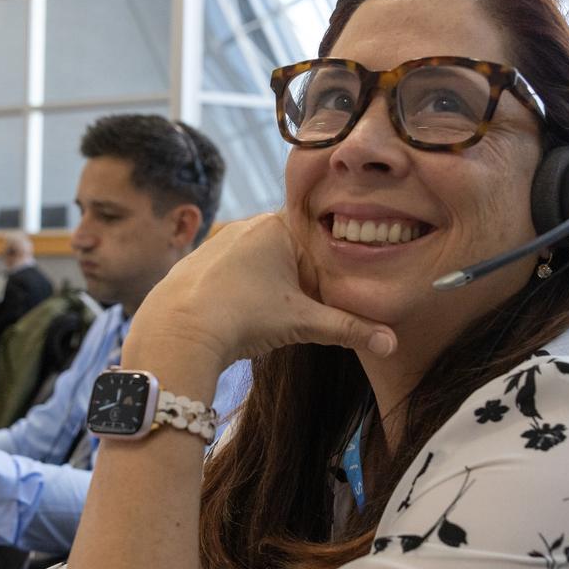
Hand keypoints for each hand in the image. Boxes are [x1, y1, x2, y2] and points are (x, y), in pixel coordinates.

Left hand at [132, 213, 394, 366]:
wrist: (176, 332)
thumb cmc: (242, 318)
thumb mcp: (302, 323)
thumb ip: (348, 329)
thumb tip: (392, 344)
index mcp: (276, 226)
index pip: (317, 237)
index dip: (327, 266)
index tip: (328, 293)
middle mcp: (245, 224)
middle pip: (288, 249)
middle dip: (299, 278)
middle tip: (301, 309)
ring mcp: (215, 241)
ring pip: (258, 261)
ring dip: (269, 285)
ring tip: (268, 315)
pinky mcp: (194, 263)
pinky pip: (229, 272)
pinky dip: (240, 290)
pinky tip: (239, 314)